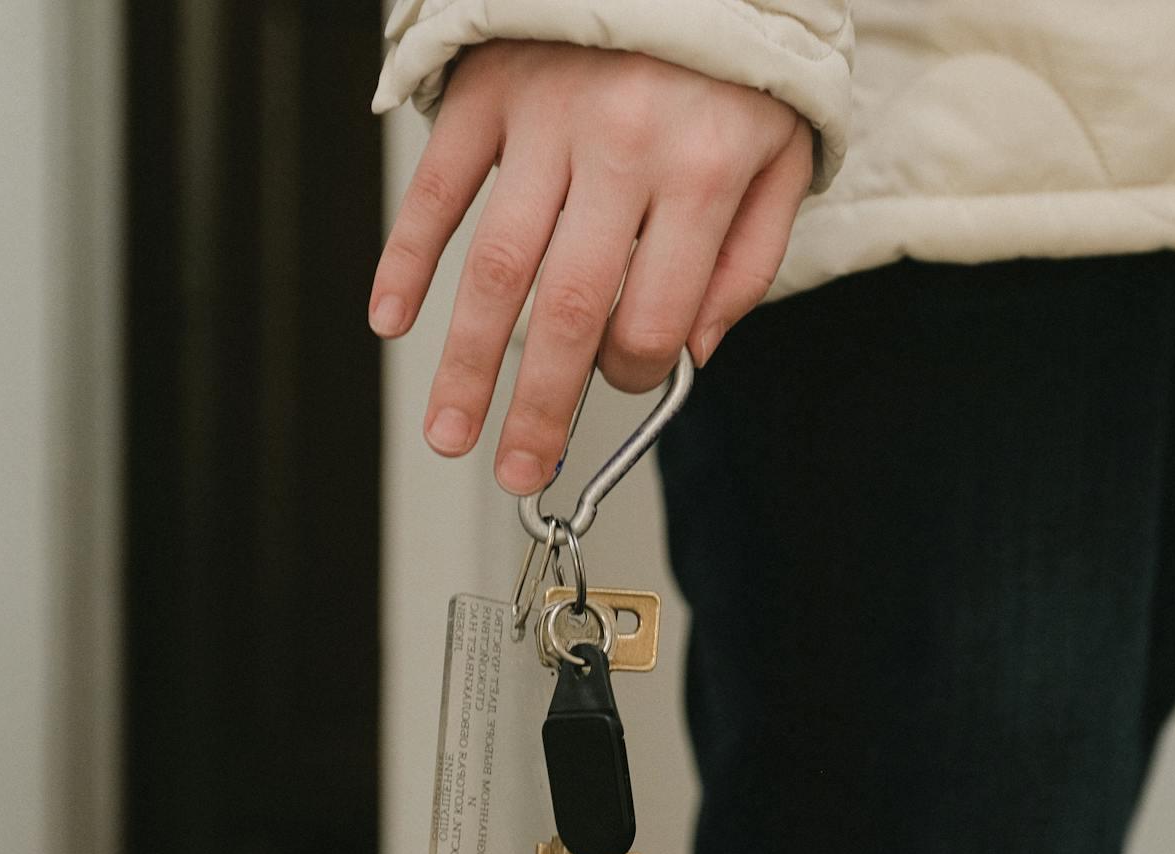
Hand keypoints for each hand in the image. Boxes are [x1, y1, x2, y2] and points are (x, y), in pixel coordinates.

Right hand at [369, 39, 813, 493]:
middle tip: (516, 472)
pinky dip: (407, 257)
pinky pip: (437, 187)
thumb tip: (693, 352)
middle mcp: (619, 146)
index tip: (622, 382)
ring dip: (463, 363)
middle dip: (537, 408)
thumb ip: (747, 261)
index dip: (636, 372)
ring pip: (495, 265)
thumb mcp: (783, 157)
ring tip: (450, 433)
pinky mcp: (488, 89)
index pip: (655, 315)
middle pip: (565, 309)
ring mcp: (544, 117)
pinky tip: (391, 320)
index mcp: (700, 170)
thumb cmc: (736, 60)